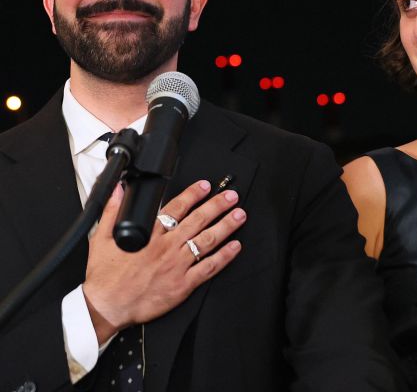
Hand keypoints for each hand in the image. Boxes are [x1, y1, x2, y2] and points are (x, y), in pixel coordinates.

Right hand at [82, 180, 245, 343]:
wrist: (107, 307)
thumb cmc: (105, 276)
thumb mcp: (100, 238)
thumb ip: (112, 211)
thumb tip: (118, 189)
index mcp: (149, 235)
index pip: (176, 208)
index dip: (193, 194)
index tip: (206, 186)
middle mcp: (166, 247)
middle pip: (198, 220)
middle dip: (217, 205)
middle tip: (232, 196)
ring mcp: (177, 266)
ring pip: (207, 241)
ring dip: (226, 226)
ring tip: (239, 215)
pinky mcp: (183, 285)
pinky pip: (208, 268)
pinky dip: (224, 256)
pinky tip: (235, 247)